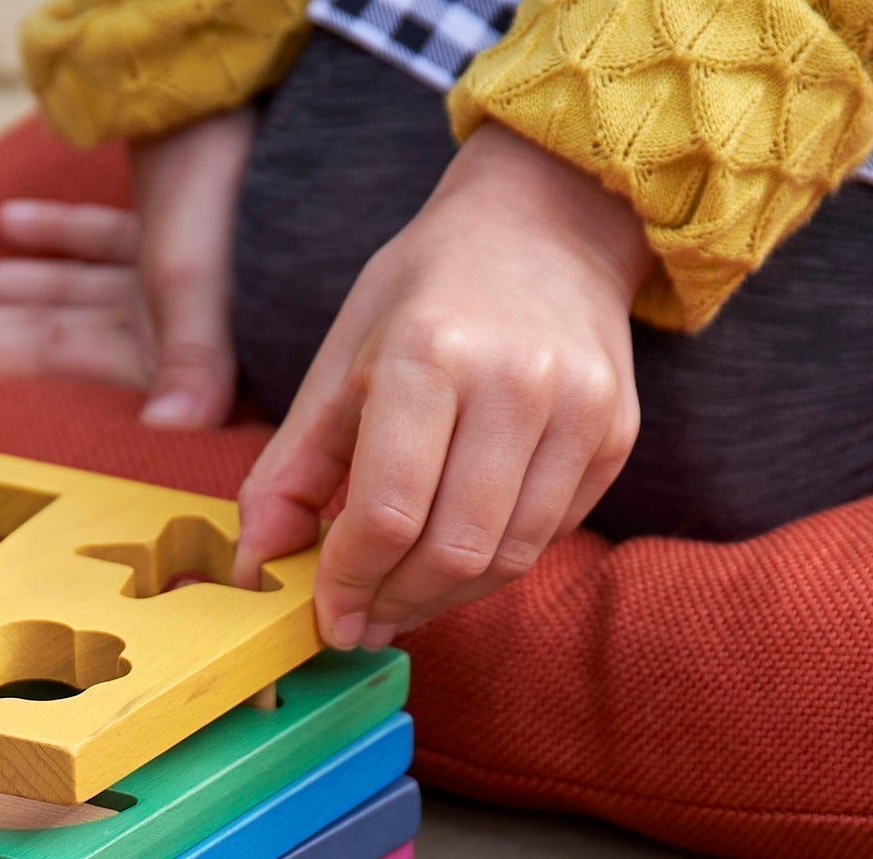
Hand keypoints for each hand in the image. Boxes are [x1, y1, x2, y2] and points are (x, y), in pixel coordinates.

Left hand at [0, 108, 253, 428]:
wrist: (314, 152)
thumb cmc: (263, 219)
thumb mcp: (217, 288)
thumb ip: (195, 366)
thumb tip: (171, 431)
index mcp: (148, 343)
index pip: (38, 355)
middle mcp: (145, 322)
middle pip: (29, 329)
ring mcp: (156, 282)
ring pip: (50, 288)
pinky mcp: (171, 234)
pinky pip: (100, 241)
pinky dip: (56, 234)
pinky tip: (8, 225)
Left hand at [234, 124, 651, 647]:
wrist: (547, 225)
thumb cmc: (425, 299)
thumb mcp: (339, 366)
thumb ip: (290, 474)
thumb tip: (256, 569)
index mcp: (430, 355)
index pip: (387, 515)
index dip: (348, 584)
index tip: (326, 617)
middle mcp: (517, 381)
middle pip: (450, 550)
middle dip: (393, 603)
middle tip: (360, 619)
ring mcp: (580, 409)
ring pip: (505, 559)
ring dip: (442, 597)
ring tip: (401, 595)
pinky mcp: (616, 434)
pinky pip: (547, 537)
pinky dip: (491, 565)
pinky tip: (454, 552)